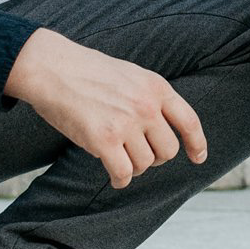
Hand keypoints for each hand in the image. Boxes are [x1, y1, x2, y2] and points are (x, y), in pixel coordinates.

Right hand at [5, 28, 205, 188]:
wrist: (52, 68)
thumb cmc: (87, 71)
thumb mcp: (131, 74)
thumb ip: (150, 97)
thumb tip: (162, 127)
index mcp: (156, 87)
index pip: (189, 121)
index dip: (197, 143)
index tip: (197, 158)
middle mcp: (146, 106)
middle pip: (168, 150)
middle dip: (156, 158)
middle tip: (138, 155)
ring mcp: (126, 123)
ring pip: (145, 164)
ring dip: (133, 167)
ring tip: (119, 159)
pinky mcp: (103, 140)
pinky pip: (123, 173)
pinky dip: (120, 180)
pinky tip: (114, 178)